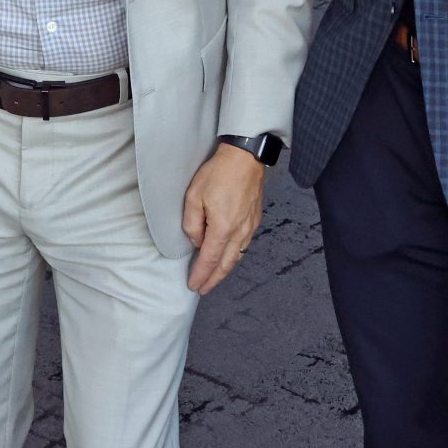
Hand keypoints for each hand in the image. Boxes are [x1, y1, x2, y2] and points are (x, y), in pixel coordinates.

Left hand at [181, 143, 266, 295]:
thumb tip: (196, 241)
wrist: (245, 158)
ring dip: (225, 270)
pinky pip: (244, 245)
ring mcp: (250, 227)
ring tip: (214, 277)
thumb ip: (192, 224)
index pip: (210, 259)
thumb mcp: (194, 196)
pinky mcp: (254, 220)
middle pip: (226, 264)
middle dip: (214, 279)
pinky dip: (235, 256)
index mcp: (223, 228)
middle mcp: (240, 232)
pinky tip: (229, 256)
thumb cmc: (218, 174)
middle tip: (203, 289)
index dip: (201, 274)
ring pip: (237, 256)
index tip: (194, 285)